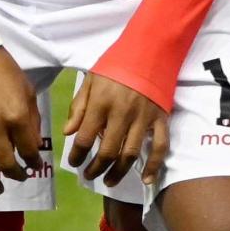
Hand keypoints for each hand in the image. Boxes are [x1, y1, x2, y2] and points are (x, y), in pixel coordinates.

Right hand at [0, 47, 44, 196]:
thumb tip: (34, 144)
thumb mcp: (28, 92)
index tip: (36, 165)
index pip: (28, 149)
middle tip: (21, 177)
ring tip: (0, 189)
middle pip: (6, 162)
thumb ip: (32, 120)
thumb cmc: (5, 71)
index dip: (34, 161)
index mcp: (17, 116)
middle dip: (16, 174)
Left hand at [66, 71, 168, 189]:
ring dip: (118, 172)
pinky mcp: (161, 119)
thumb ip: (79, 107)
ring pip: (131, 153)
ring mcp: (144, 118)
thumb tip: (68, 133)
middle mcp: (122, 114)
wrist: (151, 49)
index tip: (73, 163)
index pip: (84, 138)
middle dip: (95, 168)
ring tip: (109, 181)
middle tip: (88, 176)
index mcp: (102, 103)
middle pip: (107, 151)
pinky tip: (145, 179)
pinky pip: (159, 147)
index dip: (76, 155)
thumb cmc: (117, 64)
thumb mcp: (91, 80)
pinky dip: (153, 165)